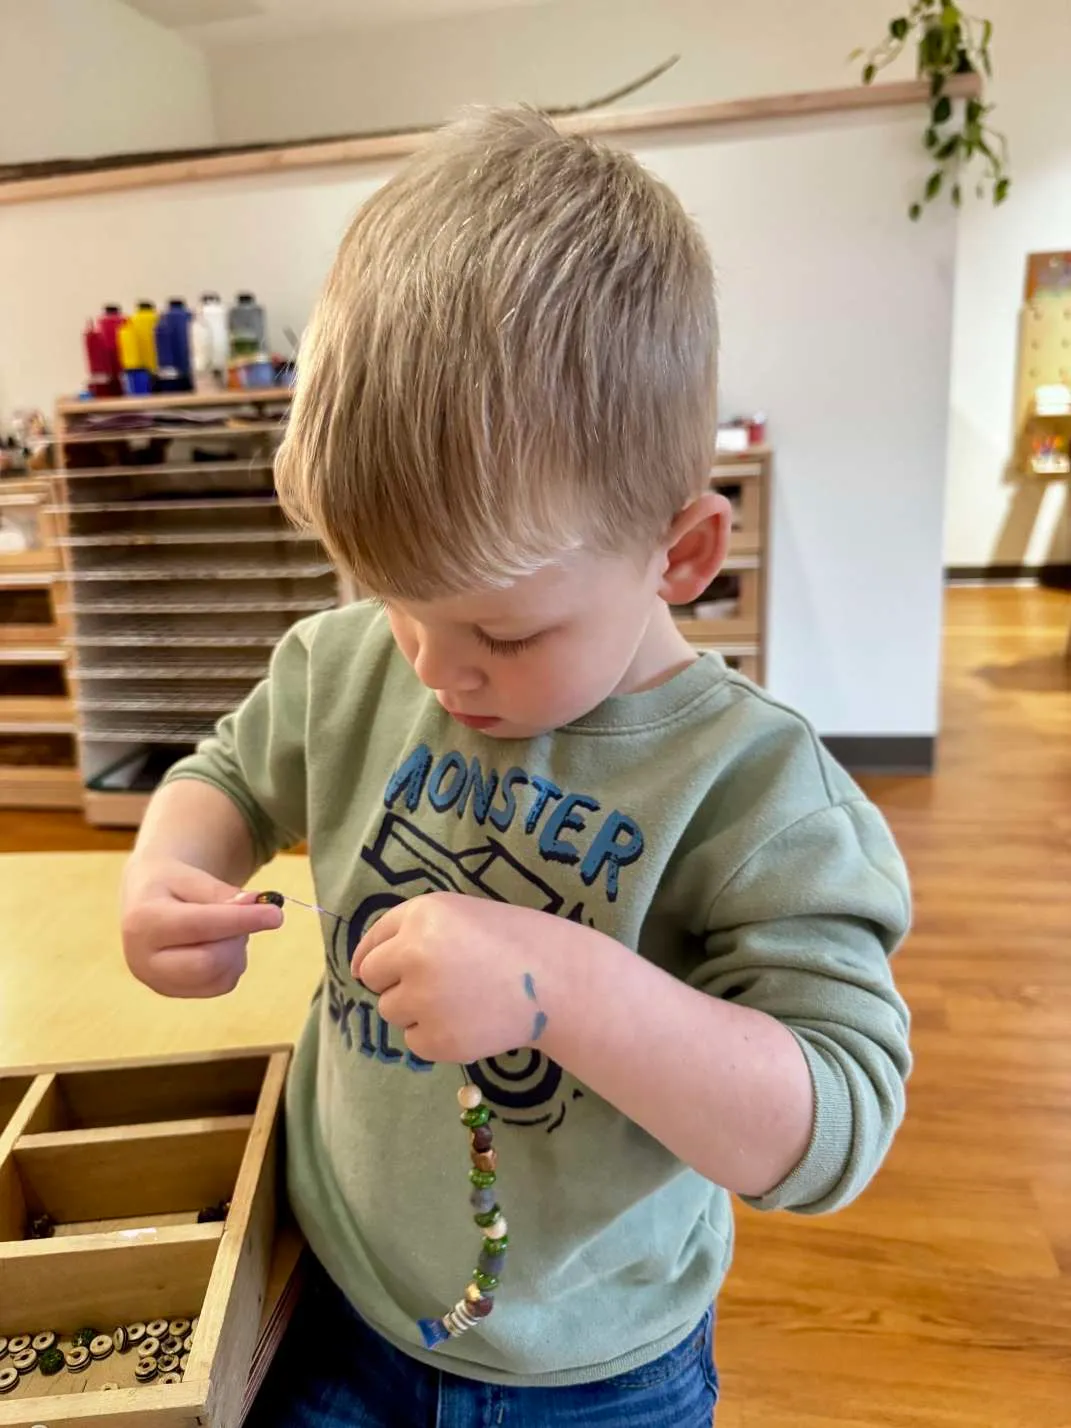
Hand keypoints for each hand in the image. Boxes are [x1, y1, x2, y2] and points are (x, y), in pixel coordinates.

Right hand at [121, 856, 282, 998]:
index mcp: (143, 922)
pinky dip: (232, 964)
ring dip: (236, 950)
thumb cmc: (171, 885)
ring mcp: (157, 982)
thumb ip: (224, 894)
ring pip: (218, 977)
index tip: (276, 914)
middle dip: (237, 938)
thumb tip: (259, 905)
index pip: (200, 925)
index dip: (241, 920)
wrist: (145, 903)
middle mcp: (143, 959)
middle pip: (208, 962)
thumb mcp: (192, 877)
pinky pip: (221, 985)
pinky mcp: (175, 993)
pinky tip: (219, 944)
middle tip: (245, 915)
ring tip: (225, 927)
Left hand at [351, 893, 566, 1063]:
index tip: (384, 969)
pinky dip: (435, 1037)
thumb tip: (360, 970)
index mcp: (421, 915)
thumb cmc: (512, 940)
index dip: (377, 958)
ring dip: (416, 1011)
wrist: (559, 980)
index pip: (372, 942)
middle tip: (437, 983)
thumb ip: (411, 932)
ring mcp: (424, 999)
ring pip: (392, 1012)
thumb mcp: (459, 915)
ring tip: (460, 1000)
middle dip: (395, 983)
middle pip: (374, 979)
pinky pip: (415, 1043)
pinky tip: (469, 1021)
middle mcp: (414, 954)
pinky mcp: (439, 1039)